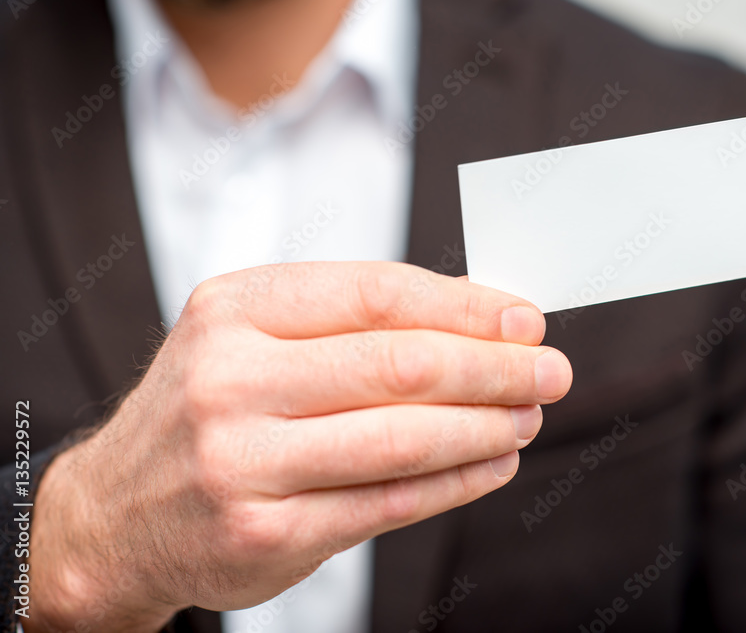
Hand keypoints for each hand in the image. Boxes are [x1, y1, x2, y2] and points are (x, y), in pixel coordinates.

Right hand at [25, 262, 571, 631]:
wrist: (114, 513)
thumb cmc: (206, 407)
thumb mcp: (251, 336)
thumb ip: (351, 321)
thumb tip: (478, 314)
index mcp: (235, 311)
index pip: (377, 294)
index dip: (466, 306)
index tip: (525, 318)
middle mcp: (231, 380)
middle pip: (400, 365)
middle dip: (495, 368)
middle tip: (550, 370)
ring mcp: (243, 462)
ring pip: (403, 439)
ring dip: (487, 427)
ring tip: (528, 416)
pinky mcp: (266, 533)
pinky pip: (389, 503)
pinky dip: (457, 482)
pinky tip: (493, 464)